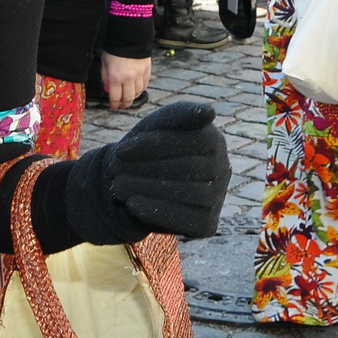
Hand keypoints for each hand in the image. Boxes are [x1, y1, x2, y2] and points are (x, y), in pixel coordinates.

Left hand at [100, 52, 150, 111]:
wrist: (129, 38)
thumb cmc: (114, 50)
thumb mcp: (105, 64)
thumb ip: (105, 78)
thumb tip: (107, 90)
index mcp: (116, 77)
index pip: (115, 97)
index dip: (114, 104)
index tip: (113, 107)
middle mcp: (128, 78)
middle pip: (128, 98)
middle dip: (124, 104)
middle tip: (121, 106)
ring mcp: (139, 75)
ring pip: (138, 93)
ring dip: (133, 98)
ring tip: (129, 98)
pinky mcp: (147, 71)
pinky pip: (145, 85)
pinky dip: (141, 89)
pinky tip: (137, 90)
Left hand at [106, 101, 229, 238]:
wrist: (134, 183)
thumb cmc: (146, 150)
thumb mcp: (156, 126)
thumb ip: (179, 115)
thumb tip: (209, 113)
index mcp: (214, 140)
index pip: (192, 141)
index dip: (154, 146)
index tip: (120, 151)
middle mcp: (222, 169)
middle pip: (192, 168)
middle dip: (149, 169)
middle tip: (115, 172)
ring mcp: (218, 198)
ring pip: (191, 194)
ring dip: (150, 191)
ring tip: (118, 187)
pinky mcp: (208, 224)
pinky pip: (188, 221)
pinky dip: (159, 212)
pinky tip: (133, 205)